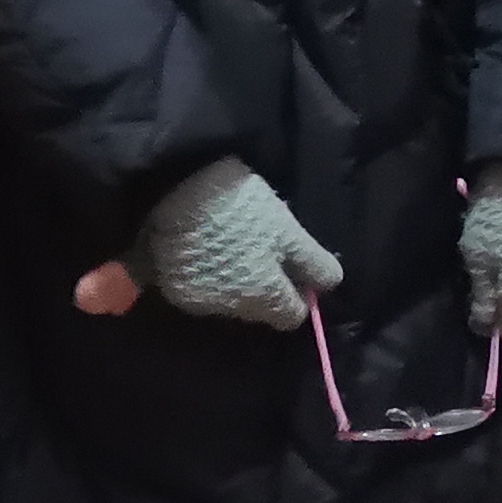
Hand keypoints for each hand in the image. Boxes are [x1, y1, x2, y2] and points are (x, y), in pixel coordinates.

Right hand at [135, 156, 342, 328]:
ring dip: (235, 281)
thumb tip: (330, 286)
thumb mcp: (287, 229)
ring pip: (229, 301)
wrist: (172, 186)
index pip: (292, 316)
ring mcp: (198, 302)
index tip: (294, 267)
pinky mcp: (171, 288)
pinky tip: (205, 247)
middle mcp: (231, 310)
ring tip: (231, 243)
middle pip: (260, 310)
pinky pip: (201, 291)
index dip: (299, 293)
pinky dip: (207, 276)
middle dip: (266, 285)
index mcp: (264, 297)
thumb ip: (313, 263)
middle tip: (261, 245)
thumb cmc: (239, 206)